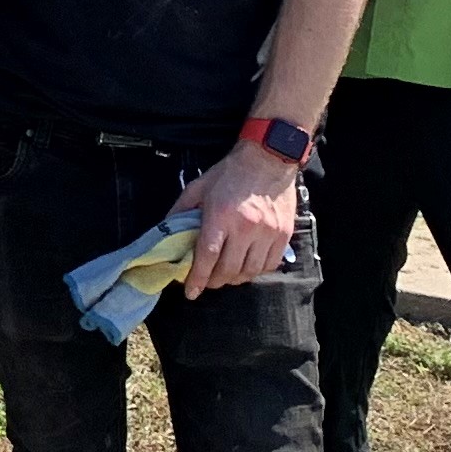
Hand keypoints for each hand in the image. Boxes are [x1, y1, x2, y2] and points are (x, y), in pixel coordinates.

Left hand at [180, 145, 300, 297]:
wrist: (268, 159)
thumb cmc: (230, 173)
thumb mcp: (198, 187)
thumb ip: (180, 211)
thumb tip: (166, 234)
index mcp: (221, 216)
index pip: (207, 257)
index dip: (197, 278)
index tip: (191, 292)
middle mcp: (246, 228)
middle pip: (228, 270)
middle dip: (214, 281)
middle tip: (206, 281)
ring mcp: (268, 233)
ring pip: (250, 272)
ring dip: (235, 279)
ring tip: (225, 275)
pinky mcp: (284, 234)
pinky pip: (270, 265)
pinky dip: (256, 271)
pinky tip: (246, 266)